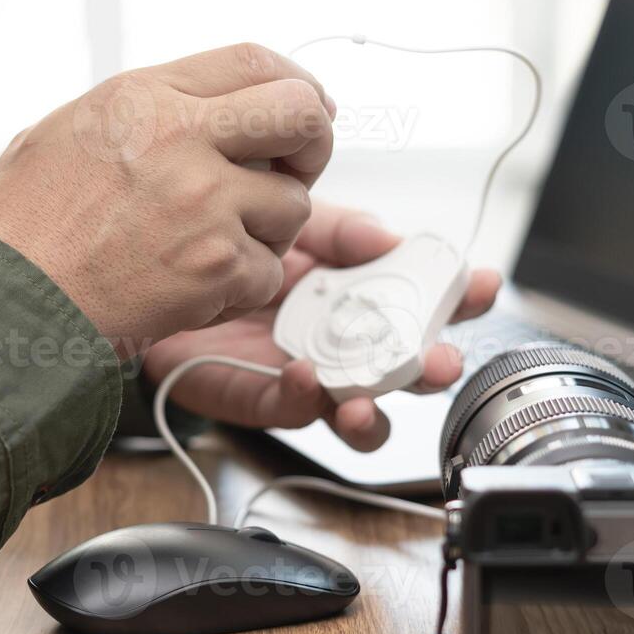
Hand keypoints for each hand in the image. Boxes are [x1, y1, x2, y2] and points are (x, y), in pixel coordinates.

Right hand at [0, 43, 335, 353]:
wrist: (7, 304)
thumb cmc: (21, 229)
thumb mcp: (64, 131)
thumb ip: (139, 111)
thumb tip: (193, 105)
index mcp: (145, 97)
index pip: (254, 60)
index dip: (294, 84)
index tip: (302, 109)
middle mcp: (184, 138)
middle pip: (303, 115)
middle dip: (313, 143)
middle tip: (293, 171)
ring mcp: (206, 203)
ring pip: (293, 206)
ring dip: (266, 232)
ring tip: (214, 247)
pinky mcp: (217, 266)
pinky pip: (267, 273)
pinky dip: (240, 289)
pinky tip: (196, 290)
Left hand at [142, 202, 500, 451]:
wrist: (153, 266)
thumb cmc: (227, 241)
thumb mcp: (291, 221)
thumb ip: (340, 229)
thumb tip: (391, 237)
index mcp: (360, 294)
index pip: (424, 301)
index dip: (460, 298)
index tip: (481, 285)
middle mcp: (341, 341)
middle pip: (404, 368)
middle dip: (431, 369)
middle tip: (442, 361)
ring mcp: (304, 374)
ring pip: (356, 411)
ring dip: (372, 411)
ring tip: (370, 399)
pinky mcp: (256, 397)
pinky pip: (288, 409)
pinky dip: (302, 400)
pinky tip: (305, 377)